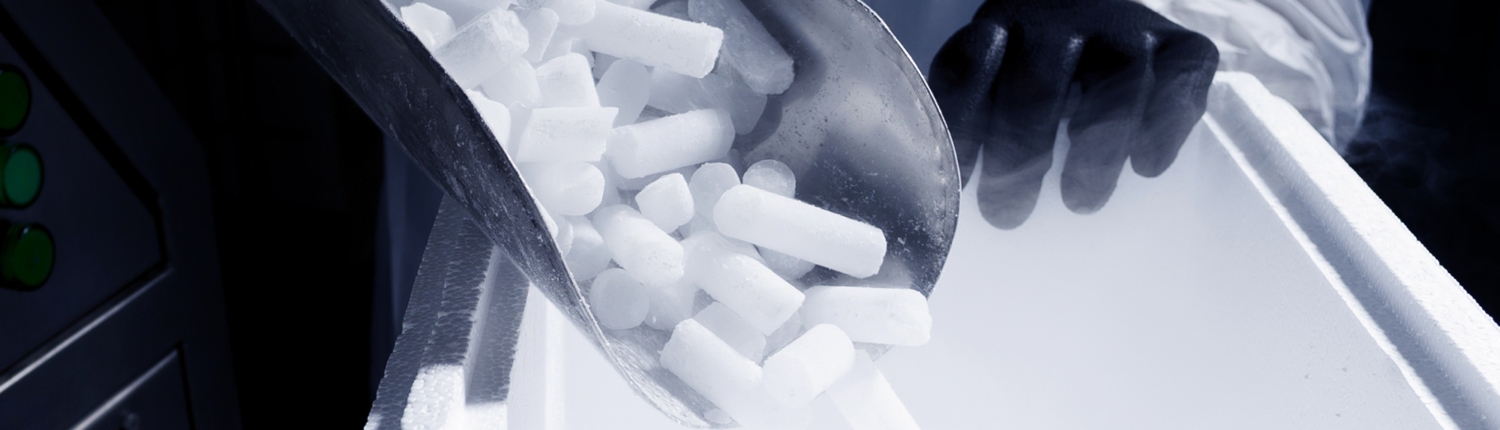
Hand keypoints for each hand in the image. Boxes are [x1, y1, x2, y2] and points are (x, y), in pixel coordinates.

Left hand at [929, 0, 1217, 228]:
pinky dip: (1164, 127)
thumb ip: (980, 133)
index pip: (968, 67)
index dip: (962, 127)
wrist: (1112, 34)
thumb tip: (958, 212)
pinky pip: (1180, 79)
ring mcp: (1125, 28)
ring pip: (1117, 79)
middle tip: (1006, 215)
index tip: (961, 184)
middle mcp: (1059, 18)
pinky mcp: (1185, 45)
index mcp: (999, 28)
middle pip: (1038, 84)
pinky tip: (1146, 167)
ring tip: (1080, 202)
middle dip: (1019, 154)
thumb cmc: (1041, 88)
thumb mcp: (997, 94)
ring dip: (1095, 149)